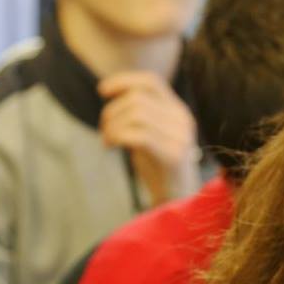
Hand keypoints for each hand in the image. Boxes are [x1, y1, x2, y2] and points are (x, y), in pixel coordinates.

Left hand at [98, 71, 200, 203]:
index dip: (124, 81)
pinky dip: (117, 136)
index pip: (151, 82)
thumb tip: (111, 92)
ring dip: (112, 126)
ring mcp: (180, 137)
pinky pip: (138, 135)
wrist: (178, 203)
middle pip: (137, 99)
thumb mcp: (150, 134)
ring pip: (136, 114)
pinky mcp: (173, 156)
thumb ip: (140, 114)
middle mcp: (182, 120)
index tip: (102, 90)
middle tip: (103, 131)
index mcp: (178, 111)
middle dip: (112, 112)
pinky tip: (110, 145)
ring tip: (107, 140)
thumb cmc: (158, 169)